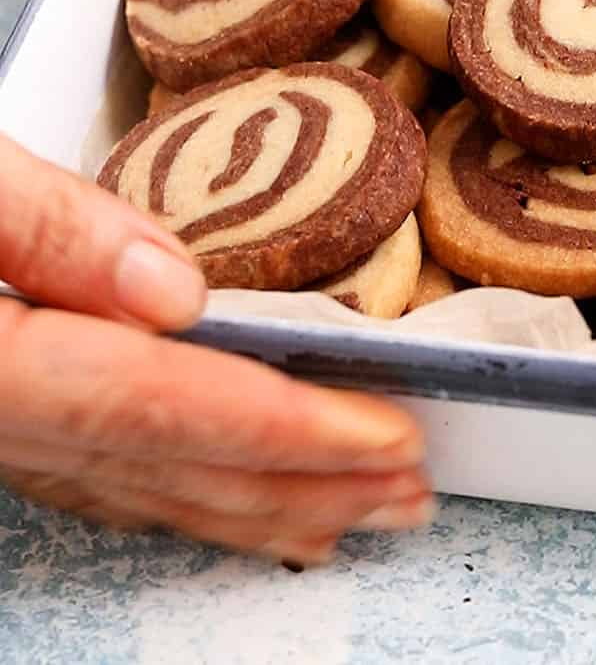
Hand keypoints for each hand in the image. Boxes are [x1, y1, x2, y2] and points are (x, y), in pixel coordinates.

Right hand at [0, 133, 430, 564]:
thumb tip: (178, 290)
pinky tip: (234, 496)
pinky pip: (104, 478)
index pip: (165, 408)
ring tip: (361, 506)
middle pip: (175, 469)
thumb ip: (50, 229)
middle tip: (414, 486)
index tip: (393, 435)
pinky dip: (186, 492)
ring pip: (145, 491)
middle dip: (308, 483)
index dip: (291, 429)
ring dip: (262, 503)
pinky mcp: (0, 414)